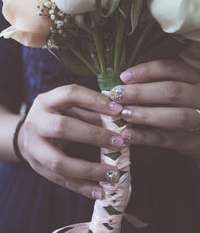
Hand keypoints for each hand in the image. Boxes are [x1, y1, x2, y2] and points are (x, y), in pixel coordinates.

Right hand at [18, 84, 123, 198]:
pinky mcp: (37, 167)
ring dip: (89, 169)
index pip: (70, 94)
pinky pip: (60, 180)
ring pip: (59, 162)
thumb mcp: (68, 108)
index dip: (95, 100)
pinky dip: (82, 187)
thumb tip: (120, 119)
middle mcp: (36, 122)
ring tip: (113, 174)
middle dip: (93, 136)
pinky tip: (100, 191)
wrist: (25, 135)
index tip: (118, 110)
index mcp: (46, 101)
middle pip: (62, 127)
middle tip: (119, 142)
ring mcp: (33, 147)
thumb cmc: (54, 117)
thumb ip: (91, 112)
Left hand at [110, 60, 199, 161]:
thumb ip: (158, 84)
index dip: (146, 71)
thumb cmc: (184, 107)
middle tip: (118, 95)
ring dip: (146, 114)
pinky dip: (144, 137)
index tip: (124, 77)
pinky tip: (127, 134)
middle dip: (141, 92)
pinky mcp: (191, 142)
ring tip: (124, 114)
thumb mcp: (179, 90)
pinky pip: (167, 139)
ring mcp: (199, 120)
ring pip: (175, 116)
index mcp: (196, 79)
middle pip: (172, 91)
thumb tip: (125, 83)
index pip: (172, 68)